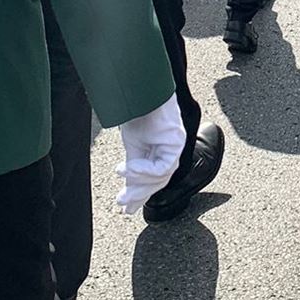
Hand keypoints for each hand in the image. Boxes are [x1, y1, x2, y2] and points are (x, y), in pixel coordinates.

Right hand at [113, 95, 183, 215]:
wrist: (141, 91)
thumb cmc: (136, 112)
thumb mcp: (132, 146)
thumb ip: (134, 169)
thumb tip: (127, 192)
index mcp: (160, 151)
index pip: (153, 180)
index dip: (140, 195)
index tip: (125, 209)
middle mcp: (170, 150)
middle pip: (158, 182)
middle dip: (139, 195)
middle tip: (122, 204)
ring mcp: (175, 145)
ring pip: (161, 178)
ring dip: (138, 183)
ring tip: (122, 179)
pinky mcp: (177, 141)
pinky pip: (162, 167)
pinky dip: (144, 170)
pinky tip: (130, 166)